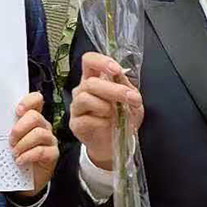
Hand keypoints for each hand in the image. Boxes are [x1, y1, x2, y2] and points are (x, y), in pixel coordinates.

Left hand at [9, 92, 58, 198]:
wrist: (22, 180)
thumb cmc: (14, 156)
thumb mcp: (8, 140)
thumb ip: (4, 129)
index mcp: (31, 118)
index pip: (36, 100)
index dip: (28, 101)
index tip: (17, 111)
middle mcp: (42, 126)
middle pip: (35, 117)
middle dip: (20, 128)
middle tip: (10, 140)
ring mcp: (49, 140)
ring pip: (39, 133)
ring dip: (23, 143)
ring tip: (14, 152)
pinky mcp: (52, 154)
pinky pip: (42, 151)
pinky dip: (28, 155)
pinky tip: (20, 161)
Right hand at [69, 52, 143, 170]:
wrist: (115, 146)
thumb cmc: (121, 119)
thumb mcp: (130, 99)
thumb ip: (124, 85)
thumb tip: (120, 74)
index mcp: (94, 79)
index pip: (89, 60)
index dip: (101, 61)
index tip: (115, 70)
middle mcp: (82, 90)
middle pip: (90, 82)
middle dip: (114, 90)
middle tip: (131, 98)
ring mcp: (76, 107)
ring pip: (85, 98)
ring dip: (107, 106)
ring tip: (116, 114)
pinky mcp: (75, 123)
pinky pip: (86, 118)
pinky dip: (101, 121)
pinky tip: (107, 124)